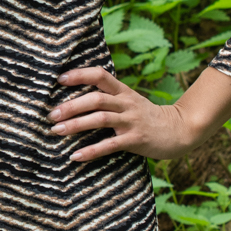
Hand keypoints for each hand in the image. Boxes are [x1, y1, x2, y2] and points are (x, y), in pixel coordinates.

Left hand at [49, 65, 230, 162]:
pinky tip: (75, 156)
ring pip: (100, 119)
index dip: (80, 75)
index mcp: (123, 91)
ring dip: (76, 125)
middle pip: (96, 99)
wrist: (179, 130)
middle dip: (71, 106)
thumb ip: (108, 98)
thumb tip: (75, 99)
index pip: (100, 75)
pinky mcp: (135, 139)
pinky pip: (109, 145)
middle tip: (51, 115)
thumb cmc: (146, 117)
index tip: (59, 80)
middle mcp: (126, 103)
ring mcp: (131, 121)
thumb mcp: (129, 101)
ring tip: (57, 131)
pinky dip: (91, 150)